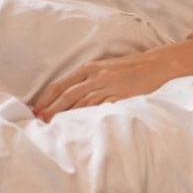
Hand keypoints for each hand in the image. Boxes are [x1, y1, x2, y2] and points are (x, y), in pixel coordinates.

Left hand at [32, 49, 174, 119]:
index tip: (36, 110)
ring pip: (81, 103)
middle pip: (67, 95)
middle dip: (51, 109)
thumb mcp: (105, 68)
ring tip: (54, 127)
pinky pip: (101, 108)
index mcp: (90, 68)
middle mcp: (96, 77)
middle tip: (40, 122)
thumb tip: (69, 97)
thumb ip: (88, 80)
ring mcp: (108, 87)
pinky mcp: (120, 97)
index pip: (61, 84)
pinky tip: (80, 126)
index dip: (46, 99)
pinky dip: (88, 117)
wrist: (156, 65)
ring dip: (66, 116)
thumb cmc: (130, 68)